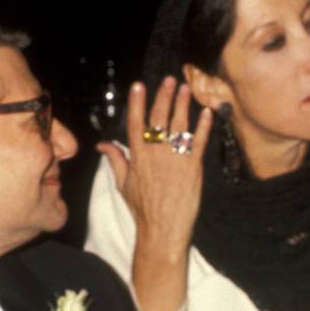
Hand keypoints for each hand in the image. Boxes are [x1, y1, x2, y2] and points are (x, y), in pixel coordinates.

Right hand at [96, 78, 212, 310]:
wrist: (163, 230)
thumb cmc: (142, 209)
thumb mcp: (123, 184)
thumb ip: (115, 160)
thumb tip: (102, 144)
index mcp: (138, 157)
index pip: (135, 123)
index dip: (137, 102)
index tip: (140, 85)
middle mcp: (156, 154)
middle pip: (159, 119)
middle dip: (164, 96)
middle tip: (170, 80)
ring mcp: (175, 159)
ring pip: (180, 125)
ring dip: (183, 105)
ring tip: (187, 88)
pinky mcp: (193, 167)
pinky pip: (199, 142)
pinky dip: (204, 126)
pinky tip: (206, 112)